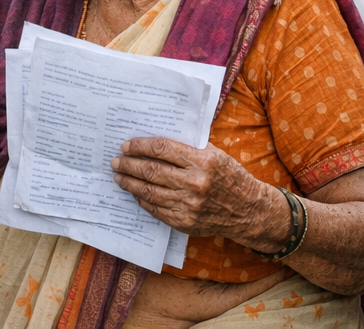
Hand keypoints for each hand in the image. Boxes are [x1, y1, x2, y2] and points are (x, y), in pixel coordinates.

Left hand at [112, 137, 287, 247]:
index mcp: (203, 161)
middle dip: (129, 165)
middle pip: (151, 171)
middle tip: (116, 161)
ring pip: (150, 191)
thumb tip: (154, 141)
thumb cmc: (230, 176)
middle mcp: (195, 183)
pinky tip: (136, 192)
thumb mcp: (215, 154)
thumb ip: (188, 147)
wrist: (247, 210)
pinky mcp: (185, 222)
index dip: (141, 146)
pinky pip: (156, 209)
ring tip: (119, 176)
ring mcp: (189, 205)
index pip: (162, 149)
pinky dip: (143, 199)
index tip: (127, 145)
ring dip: (130, 183)